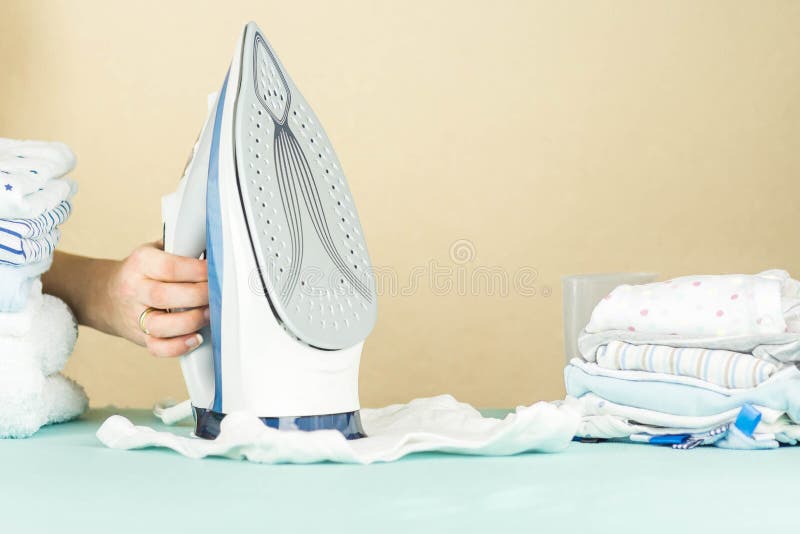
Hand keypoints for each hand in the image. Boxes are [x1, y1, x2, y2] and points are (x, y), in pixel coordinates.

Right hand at [103, 241, 208, 356]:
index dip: (196, 270)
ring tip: (209, 314)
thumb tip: (214, 249)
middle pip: (165, 296)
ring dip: (190, 321)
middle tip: (216, 293)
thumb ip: (180, 249)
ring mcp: (135, 316)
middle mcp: (135, 289)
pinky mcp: (141, 336)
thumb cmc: (141, 272)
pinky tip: (195, 338)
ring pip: (160, 325)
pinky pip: (157, 347)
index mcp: (140, 263)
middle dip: (197, 295)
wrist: (106, 295)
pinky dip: (178, 346)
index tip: (215, 271)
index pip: (169, 267)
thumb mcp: (155, 250)